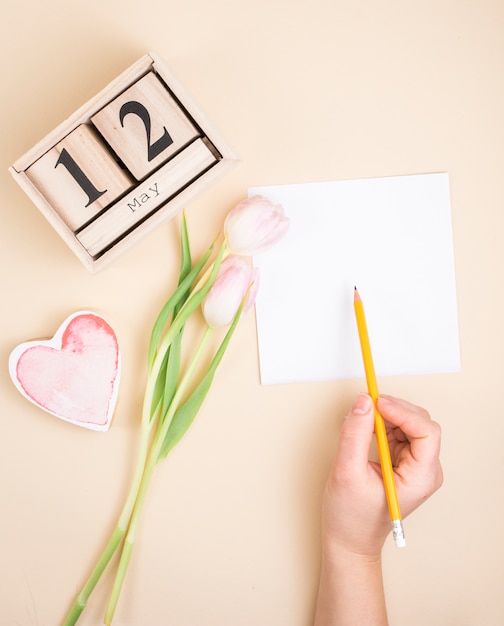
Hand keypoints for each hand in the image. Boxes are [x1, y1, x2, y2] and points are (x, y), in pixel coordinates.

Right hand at [321, 393, 442, 557]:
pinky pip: (399, 431)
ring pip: (409, 424)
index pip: (426, 432)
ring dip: (386, 415)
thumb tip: (363, 402)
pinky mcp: (404, 461)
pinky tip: (364, 429)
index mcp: (420, 478)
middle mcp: (424, 470)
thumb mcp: (347, 472)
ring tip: (360, 420)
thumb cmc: (351, 517)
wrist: (349, 540)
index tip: (376, 403)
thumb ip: (354, 434)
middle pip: (420, 424)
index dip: (402, 412)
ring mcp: (416, 466)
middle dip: (393, 410)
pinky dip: (382, 423)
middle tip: (365, 405)